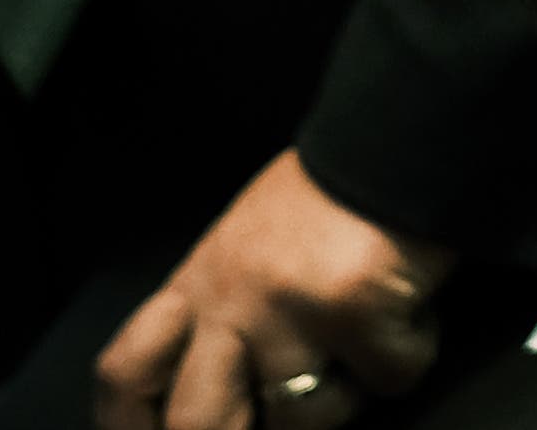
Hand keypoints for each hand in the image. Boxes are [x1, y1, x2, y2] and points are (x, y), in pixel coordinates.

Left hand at [94, 150, 445, 429]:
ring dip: (349, 396)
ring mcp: (287, 307)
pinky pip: (388, 378)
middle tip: (285, 418)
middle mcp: (228, 299)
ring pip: (306, 418)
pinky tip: (409, 307)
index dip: (132, 426)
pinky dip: (410, 353)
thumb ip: (222, 315)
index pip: (127, 372)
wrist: (391, 135)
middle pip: (196, 421)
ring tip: (368, 341)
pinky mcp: (353, 307)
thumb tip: (229, 401)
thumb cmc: (325, 201)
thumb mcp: (242, 250)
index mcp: (196, 285)